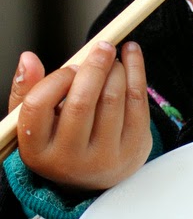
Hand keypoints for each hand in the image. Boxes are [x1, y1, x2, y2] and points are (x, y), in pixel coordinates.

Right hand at [9, 41, 151, 190]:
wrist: (99, 172)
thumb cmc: (63, 138)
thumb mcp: (38, 122)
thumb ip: (28, 90)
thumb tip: (28, 59)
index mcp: (37, 151)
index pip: (37, 105)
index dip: (56, 78)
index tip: (71, 68)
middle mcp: (69, 159)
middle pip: (81, 102)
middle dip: (94, 66)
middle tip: (102, 46)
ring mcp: (104, 157)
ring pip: (112, 96)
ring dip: (115, 68)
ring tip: (112, 60)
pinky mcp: (133, 148)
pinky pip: (137, 98)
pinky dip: (135, 68)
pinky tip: (131, 53)